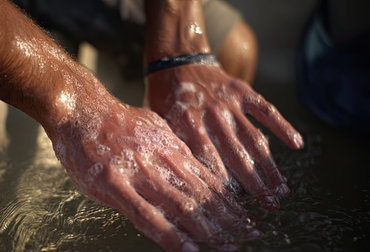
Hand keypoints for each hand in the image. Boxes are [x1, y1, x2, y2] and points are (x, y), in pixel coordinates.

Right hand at [44, 88, 262, 251]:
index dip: (230, 200)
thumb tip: (187, 163)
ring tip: (230, 246)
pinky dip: (170, 235)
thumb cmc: (113, 120)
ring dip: (210, 229)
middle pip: (203, 194)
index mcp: (171, 147)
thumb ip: (169, 147)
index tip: (248, 215)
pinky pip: (147, 216)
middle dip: (231, 217)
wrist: (81, 108)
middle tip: (253, 233)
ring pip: (182, 205)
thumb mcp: (151, 125)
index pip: (208, 179)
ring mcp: (139, 173)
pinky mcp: (114, 185)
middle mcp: (161, 160)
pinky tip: (189, 249)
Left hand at [145, 64, 303, 208]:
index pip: (208, 159)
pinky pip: (266, 110)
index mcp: (186, 123)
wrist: (177, 62)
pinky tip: (297, 144)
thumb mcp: (159, 122)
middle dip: (254, 185)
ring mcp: (230, 103)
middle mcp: (211, 114)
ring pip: (254, 139)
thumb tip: (187, 181)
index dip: (223, 184)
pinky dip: (283, 126)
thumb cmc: (166, 98)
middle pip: (236, 155)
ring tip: (281, 191)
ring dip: (270, 167)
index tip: (235, 206)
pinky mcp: (243, 92)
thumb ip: (173, 147)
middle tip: (268, 207)